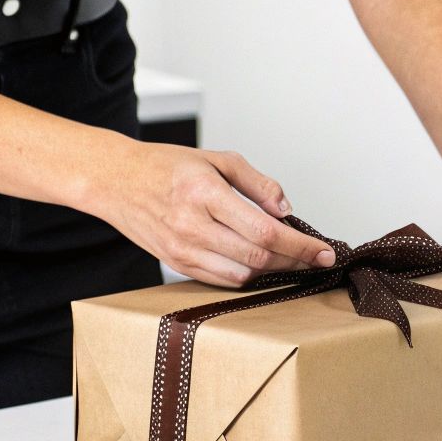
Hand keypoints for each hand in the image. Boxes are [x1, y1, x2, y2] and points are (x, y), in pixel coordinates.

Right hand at [94, 143, 335, 286]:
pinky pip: (222, 280)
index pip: (265, 231)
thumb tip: (286, 209)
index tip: (324, 251)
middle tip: (316, 257)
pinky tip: (260, 263)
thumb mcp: (217, 159)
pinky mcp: (176, 264)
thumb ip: (258, 183)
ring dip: (272, 269)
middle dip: (295, 260)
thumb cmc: (167, 166)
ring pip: (242, 274)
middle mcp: (192, 226)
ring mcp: (182, 250)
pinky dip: (247, 275)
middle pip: (257, 257)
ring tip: (289, 257)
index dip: (300, 245)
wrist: (117, 181)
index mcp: (205, 194)